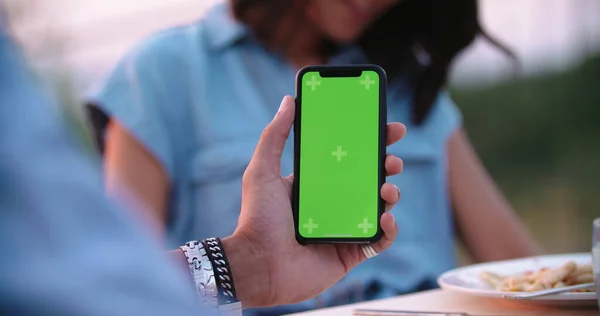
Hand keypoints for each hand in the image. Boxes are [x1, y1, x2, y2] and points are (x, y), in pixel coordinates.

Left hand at [223, 96, 404, 307]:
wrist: (258, 265)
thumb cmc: (256, 218)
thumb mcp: (262, 170)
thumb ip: (275, 135)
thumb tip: (289, 100)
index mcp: (315, 183)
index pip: (348, 158)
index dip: (370, 143)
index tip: (387, 128)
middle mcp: (332, 203)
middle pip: (369, 180)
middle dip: (387, 166)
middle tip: (392, 159)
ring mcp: (343, 227)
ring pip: (378, 206)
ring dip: (391, 194)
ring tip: (387, 189)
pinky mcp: (350, 252)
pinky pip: (378, 240)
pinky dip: (389, 230)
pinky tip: (386, 218)